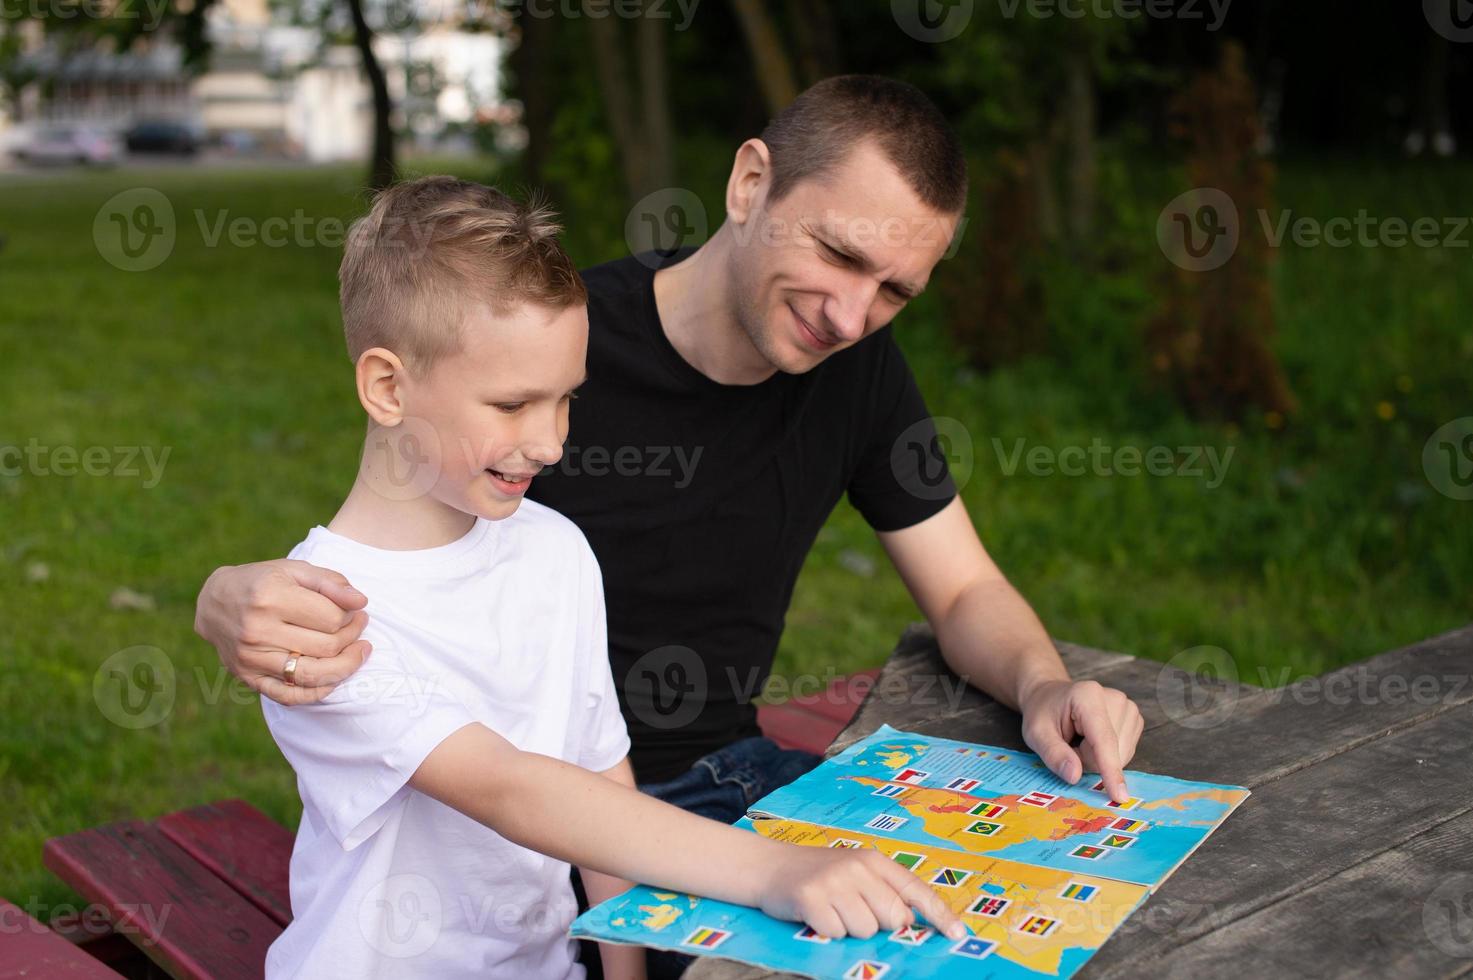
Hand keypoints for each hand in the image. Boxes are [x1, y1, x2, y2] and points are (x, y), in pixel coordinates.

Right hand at [194, 559, 371, 704]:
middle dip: (352, 638)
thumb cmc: (262, 581)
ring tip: (358, 651)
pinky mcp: (248, 677)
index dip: (352, 616)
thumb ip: (331, 582)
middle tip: (360, 626)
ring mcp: (251, 658)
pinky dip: (318, 691)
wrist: (215, 601)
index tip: (356, 610)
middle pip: (326, 647)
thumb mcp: (295, 570)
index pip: (331, 618)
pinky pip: (290, 696)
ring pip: (313, 675)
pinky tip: (334, 677)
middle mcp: (258, 630)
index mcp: (271, 597)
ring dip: (345, 666)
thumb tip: (361, 602)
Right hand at [759, 845, 965, 941]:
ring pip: (865, 930)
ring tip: (832, 909)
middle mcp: (857, 867)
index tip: (958, 934)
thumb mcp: (854, 872)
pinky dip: (827, 931)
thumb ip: (882, 891)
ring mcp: (834, 882)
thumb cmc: (819, 874)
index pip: (915, 889)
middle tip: (852, 909)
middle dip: (878, 923)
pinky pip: (836, 933)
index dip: (939, 914)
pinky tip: (815, 914)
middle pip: (893, 917)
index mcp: (873, 860)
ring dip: (849, 928)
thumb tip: (908, 921)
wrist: (769, 866)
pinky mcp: (812, 898)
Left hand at [1019, 678, 1143, 802]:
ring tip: (1079, 740)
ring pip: (1121, 755)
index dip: (1111, 770)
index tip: (1119, 796)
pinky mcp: (1134, 718)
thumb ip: (1054, 754)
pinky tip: (1092, 741)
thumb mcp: (1036, 734)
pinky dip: (1107, 756)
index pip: (1104, 740)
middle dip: (1088, 760)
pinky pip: (1125, 753)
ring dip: (1097, 759)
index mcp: (1088, 696)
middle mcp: (1115, 699)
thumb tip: (1075, 777)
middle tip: (1068, 745)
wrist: (1050, 696)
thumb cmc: (1042, 713)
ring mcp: (1128, 708)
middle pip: (1112, 751)